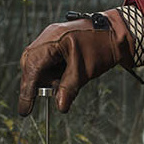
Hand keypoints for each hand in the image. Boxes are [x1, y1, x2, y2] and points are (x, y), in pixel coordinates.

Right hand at [18, 9, 134, 115]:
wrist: (118, 32)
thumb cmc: (101, 46)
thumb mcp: (84, 71)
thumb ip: (69, 89)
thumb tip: (60, 107)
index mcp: (52, 40)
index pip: (32, 68)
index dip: (27, 91)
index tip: (25, 111)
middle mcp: (48, 37)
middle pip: (31, 65)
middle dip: (37, 84)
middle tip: (48, 96)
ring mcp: (52, 38)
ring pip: (39, 64)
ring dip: (48, 78)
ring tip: (66, 81)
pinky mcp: (58, 42)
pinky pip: (48, 60)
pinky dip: (54, 72)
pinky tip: (66, 75)